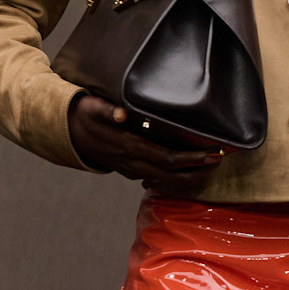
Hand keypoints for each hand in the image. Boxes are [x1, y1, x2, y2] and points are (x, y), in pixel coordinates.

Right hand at [68, 91, 223, 194]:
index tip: (212, 153)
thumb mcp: (92, 107)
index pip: (167, 158)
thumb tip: (122, 113)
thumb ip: (108, 110)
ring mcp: (133, 170)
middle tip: (220, 159)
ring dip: (191, 177)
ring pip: (168, 182)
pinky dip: (177, 178)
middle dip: (199, 170)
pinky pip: (159, 181)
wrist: (69, 134)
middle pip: (173, 175)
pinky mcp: (132, 170)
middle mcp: (133, 164)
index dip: (192, 159)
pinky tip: (191, 171)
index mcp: (129, 147)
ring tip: (210, 165)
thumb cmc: (85, 115)